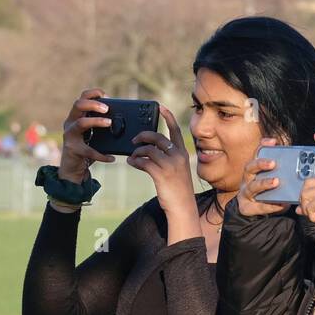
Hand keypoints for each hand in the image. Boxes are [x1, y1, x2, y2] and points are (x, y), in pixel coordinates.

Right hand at [59, 88, 115, 181]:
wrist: (73, 169)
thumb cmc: (86, 147)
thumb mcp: (93, 133)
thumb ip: (101, 124)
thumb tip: (122, 117)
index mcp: (76, 116)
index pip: (82, 98)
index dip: (93, 93)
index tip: (106, 96)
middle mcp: (70, 123)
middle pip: (78, 104)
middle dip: (94, 104)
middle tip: (107, 109)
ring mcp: (70, 136)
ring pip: (81, 122)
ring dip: (96, 121)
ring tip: (109, 123)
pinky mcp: (73, 149)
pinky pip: (89, 150)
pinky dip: (102, 154)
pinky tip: (111, 158)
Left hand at [129, 106, 196, 220]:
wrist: (182, 207)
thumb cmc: (177, 189)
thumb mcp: (176, 170)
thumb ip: (166, 158)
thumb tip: (146, 151)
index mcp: (183, 153)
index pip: (175, 130)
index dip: (168, 117)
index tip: (160, 107)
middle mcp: (178, 156)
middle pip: (157, 137)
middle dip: (142, 136)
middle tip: (134, 141)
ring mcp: (170, 165)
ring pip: (148, 149)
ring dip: (137, 152)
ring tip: (132, 157)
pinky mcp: (161, 174)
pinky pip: (144, 162)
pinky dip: (135, 161)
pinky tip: (132, 163)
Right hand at [237, 138, 287, 216]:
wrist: (256, 209)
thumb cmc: (269, 190)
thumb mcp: (276, 177)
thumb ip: (285, 170)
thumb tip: (304, 163)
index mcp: (255, 168)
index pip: (257, 154)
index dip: (263, 146)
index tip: (273, 142)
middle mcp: (247, 179)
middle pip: (250, 167)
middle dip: (261, 164)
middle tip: (273, 163)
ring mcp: (245, 193)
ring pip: (252, 187)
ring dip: (264, 183)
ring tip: (276, 182)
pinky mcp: (247, 207)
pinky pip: (258, 206)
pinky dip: (270, 206)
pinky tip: (281, 204)